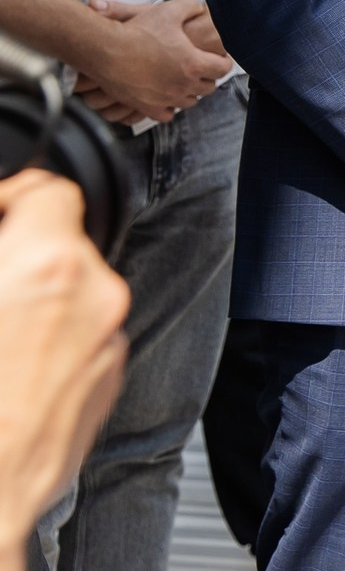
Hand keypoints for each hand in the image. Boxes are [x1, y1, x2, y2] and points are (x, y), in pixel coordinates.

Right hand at [0, 172, 129, 563]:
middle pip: (60, 243)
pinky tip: (5, 368)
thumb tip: (0, 233)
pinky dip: (47, 337)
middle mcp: (96, 298)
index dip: (10, 195)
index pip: (48, 190)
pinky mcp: (108, 381)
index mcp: (49, 268)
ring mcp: (108, 342)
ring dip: (32, 297)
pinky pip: (80, 336)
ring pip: (72, 292)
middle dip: (15, 255)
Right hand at [72, 0, 230, 125]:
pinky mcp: (147, 107)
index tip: (220, 59)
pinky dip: (169, 107)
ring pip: (189, 101)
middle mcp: (183, 85)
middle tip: (202, 69)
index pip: (222, 69)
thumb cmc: (136, 31)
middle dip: (207, 77)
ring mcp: (166, 99)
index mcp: (194, 64)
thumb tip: (198, 8)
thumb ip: (189, 7)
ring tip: (183, 81)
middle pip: (208, 87)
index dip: (223, 61)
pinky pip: (166, 115)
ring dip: (189, 92)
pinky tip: (165, 97)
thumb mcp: (169, 10)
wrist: (105, 50)